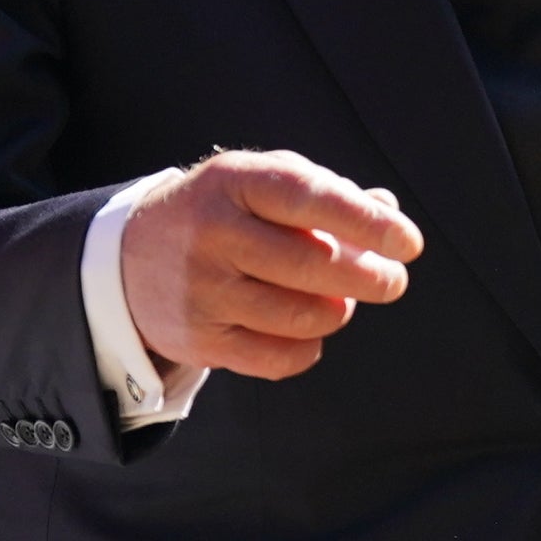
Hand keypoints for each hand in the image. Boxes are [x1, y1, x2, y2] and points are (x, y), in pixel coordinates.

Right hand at [121, 149, 423, 379]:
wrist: (131, 257)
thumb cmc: (225, 211)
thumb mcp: (264, 182)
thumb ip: (328, 193)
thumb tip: (388, 211)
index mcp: (236, 181)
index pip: (311, 198)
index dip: (367, 223)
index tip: (409, 243)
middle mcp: (214, 233)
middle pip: (312, 265)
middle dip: (369, 277)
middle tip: (393, 280)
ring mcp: (203, 290)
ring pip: (299, 317)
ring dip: (338, 312)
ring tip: (343, 300)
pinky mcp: (199, 339)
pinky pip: (277, 359)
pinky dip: (308, 348)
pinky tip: (311, 331)